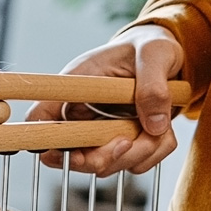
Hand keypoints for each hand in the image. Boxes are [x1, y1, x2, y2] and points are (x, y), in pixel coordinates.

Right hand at [30, 26, 184, 175]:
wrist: (170, 55)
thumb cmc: (152, 45)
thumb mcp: (155, 53)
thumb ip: (152, 86)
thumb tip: (154, 126)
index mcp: (74, 87)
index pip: (40, 119)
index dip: (46, 142)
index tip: (73, 151)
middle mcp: (82, 114)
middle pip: (72, 156)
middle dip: (103, 158)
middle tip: (128, 142)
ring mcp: (102, 132)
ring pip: (108, 165)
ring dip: (137, 154)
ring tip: (159, 127)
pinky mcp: (124, 142)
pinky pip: (136, 164)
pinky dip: (154, 153)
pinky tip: (162, 130)